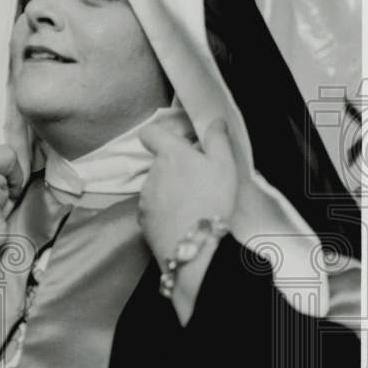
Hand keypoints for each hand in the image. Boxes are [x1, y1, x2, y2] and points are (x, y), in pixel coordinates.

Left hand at [138, 118, 237, 266]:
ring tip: (192, 205)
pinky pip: (153, 208)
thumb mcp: (224, 166)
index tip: (180, 145)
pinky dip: (164, 210)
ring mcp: (143, 197)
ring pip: (157, 186)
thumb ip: (217, 139)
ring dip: (170, 190)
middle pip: (160, 163)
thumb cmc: (212, 200)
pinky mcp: (142, 218)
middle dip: (175, 168)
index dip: (162, 135)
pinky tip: (182, 220)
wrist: (193, 246)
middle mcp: (151, 172)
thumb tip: (213, 121)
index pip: (150, 133)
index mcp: (169, 155)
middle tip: (199, 181)